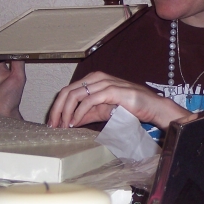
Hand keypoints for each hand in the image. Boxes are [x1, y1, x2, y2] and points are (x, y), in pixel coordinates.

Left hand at [48, 71, 187, 128]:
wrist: (151, 107)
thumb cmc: (130, 107)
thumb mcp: (103, 111)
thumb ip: (86, 113)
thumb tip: (69, 122)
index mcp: (93, 79)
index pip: (68, 90)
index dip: (58, 107)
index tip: (53, 122)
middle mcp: (96, 77)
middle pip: (67, 91)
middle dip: (57, 110)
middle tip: (53, 126)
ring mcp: (104, 83)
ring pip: (75, 95)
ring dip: (66, 112)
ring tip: (64, 126)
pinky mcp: (112, 90)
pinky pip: (89, 101)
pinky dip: (79, 113)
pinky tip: (76, 122)